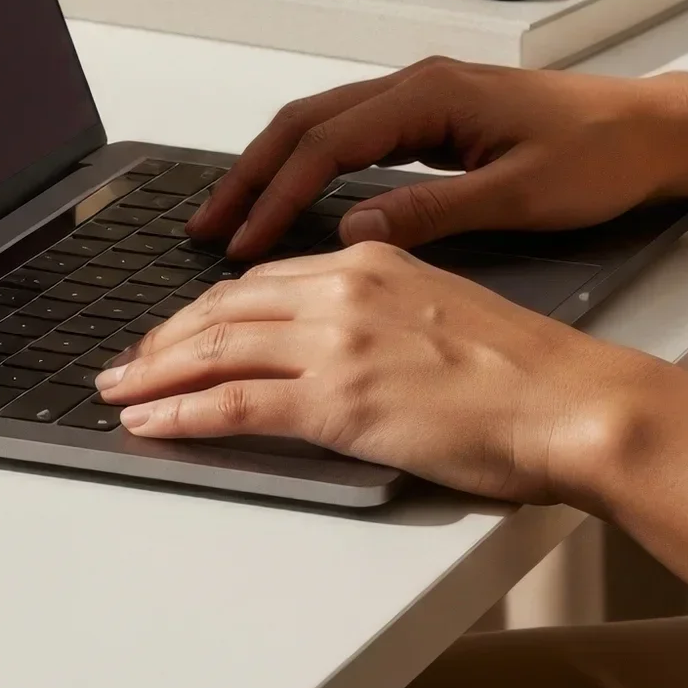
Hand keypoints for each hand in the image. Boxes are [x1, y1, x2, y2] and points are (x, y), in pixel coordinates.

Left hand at [95, 241, 687, 613]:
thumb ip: (383, 312)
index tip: (176, 331)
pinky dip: (180, 414)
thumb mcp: (443, 311)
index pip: (261, 282)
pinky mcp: (337, 401)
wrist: (570, 401)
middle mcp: (342, 290)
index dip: (206, 310)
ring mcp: (336, 345)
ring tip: (118, 392)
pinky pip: (234, 405)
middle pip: (223, 309)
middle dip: (163, 338)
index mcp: (370, 262)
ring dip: (154, 374)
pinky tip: (151, 425)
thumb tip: (350, 339)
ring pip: (214, 351)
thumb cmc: (526, 374)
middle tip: (125, 362)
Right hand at [190, 57, 687, 257]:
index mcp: (431, 96)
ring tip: (232, 219)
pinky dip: (308, 168)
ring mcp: (423, 99)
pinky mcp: (434, 119)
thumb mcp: (520, 194)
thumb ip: (433, 210)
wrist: (656, 130)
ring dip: (271, 170)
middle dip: (248, 176)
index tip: (242, 242)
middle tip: (206, 229)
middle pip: (303, 124)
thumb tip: (355, 229)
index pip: (326, 145)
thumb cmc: (603, 157)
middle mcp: (417, 86)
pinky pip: (350, 137)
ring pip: (321, 127)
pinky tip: (293, 203)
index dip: (276, 195)